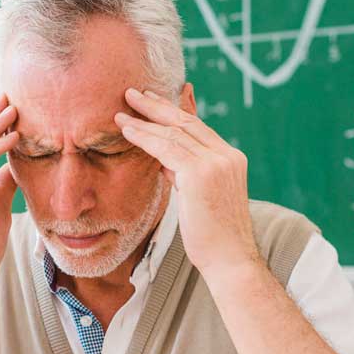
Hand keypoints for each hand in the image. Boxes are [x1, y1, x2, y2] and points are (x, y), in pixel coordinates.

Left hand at [114, 87, 259, 280]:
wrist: (230, 260)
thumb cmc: (213, 238)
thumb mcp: (199, 199)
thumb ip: (185, 175)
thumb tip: (164, 163)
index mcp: (231, 159)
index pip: (198, 127)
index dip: (174, 111)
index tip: (154, 100)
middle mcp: (227, 156)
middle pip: (186, 122)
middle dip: (157, 106)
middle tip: (133, 93)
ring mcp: (216, 163)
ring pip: (174, 133)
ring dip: (144, 120)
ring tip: (122, 112)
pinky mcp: (201, 174)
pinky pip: (166, 148)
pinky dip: (144, 137)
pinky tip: (127, 131)